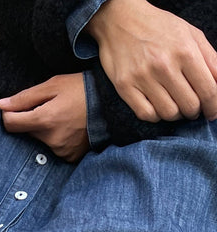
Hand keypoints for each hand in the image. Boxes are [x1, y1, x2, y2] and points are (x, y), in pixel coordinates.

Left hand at [0, 74, 89, 161]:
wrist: (111, 104)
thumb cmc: (81, 89)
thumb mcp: (53, 85)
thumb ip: (24, 97)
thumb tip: (0, 105)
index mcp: (44, 119)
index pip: (10, 124)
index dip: (9, 115)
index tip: (15, 108)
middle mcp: (51, 139)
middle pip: (25, 132)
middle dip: (30, 120)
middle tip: (48, 108)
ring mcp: (61, 151)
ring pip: (39, 141)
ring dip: (44, 130)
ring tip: (61, 117)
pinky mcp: (69, 157)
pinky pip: (52, 149)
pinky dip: (55, 140)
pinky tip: (67, 129)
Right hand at [88, 0, 216, 121]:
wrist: (121, 20)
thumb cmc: (159, 27)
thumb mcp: (191, 34)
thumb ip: (210, 58)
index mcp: (185, 51)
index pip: (208, 90)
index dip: (213, 107)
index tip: (211, 112)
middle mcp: (164, 65)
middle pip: (189, 106)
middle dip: (194, 111)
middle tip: (191, 106)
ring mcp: (143, 77)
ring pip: (169, 113)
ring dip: (175, 114)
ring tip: (175, 105)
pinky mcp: (125, 86)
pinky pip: (146, 114)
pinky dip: (155, 116)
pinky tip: (157, 106)